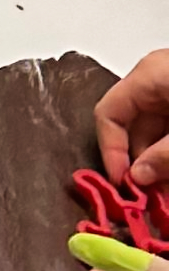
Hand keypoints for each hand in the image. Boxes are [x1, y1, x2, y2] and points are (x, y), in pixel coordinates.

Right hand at [98, 50, 168, 187]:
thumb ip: (165, 154)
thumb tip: (138, 177)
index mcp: (149, 76)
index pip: (108, 114)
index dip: (111, 151)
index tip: (123, 181)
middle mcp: (158, 81)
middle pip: (134, 128)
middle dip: (141, 163)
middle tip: (151, 194)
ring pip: (156, 132)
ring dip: (159, 162)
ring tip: (166, 191)